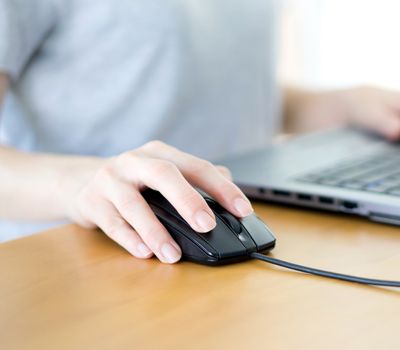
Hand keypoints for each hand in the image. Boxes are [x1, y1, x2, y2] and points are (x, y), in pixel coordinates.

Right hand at [66, 141, 252, 263]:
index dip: (222, 188)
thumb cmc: (135, 182)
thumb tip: (230, 202)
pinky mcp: (91, 200)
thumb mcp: (164, 174)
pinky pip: (112, 222)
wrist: (81, 180)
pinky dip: (130, 239)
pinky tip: (145, 253)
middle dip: (188, 201)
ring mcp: (110, 179)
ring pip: (134, 203)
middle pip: (165, 175)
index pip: (198, 167)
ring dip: (156, 231)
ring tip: (172, 255)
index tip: (243, 210)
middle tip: (207, 226)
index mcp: (161, 153)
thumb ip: (196, 183)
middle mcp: (136, 161)